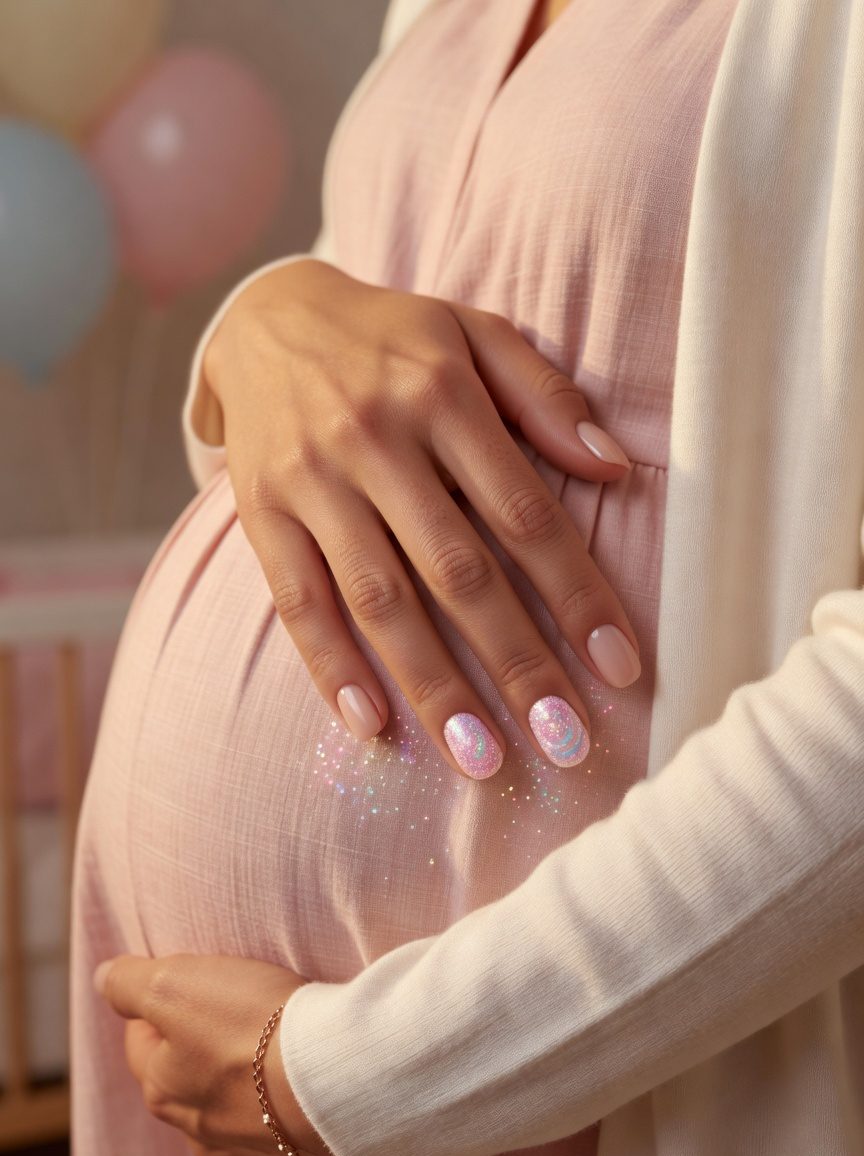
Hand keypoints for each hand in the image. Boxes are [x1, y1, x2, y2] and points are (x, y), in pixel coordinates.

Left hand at [93, 952, 373, 1155]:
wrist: (343, 1083)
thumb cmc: (258, 1027)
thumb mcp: (177, 983)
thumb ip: (130, 983)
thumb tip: (105, 979)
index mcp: (167, 1091)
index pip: (142, 1046)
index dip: (157, 1013)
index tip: (187, 990)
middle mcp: (203, 1139)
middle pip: (192, 1094)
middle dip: (205, 1063)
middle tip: (242, 1025)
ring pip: (239, 1137)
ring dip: (251, 1109)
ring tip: (285, 1073)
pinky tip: (309, 1137)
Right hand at [198, 257, 640, 777]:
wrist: (267, 317)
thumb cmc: (394, 338)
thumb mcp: (476, 336)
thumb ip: (547, 397)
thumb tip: (616, 471)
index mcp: (443, 395)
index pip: (525, 514)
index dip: (575, 596)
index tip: (619, 668)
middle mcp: (375, 440)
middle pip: (457, 571)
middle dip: (516, 663)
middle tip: (564, 741)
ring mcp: (312, 481)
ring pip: (379, 599)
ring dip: (433, 685)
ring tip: (482, 758)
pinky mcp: (261, 514)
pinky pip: (297, 601)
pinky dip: (332, 667)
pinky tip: (373, 728)